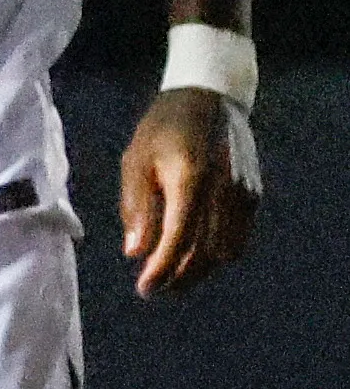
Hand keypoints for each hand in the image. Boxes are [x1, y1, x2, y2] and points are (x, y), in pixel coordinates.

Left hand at [121, 85, 262, 296]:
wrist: (209, 98)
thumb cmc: (162, 130)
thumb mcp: (135, 162)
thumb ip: (137, 208)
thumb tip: (135, 254)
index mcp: (191, 178)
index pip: (180, 238)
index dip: (162, 269)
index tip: (145, 289)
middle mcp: (224, 188)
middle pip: (206, 252)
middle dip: (179, 277)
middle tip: (153, 289)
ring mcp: (244, 192)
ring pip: (226, 250)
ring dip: (199, 270)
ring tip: (170, 277)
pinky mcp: (253, 194)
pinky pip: (239, 237)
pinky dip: (217, 254)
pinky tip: (193, 258)